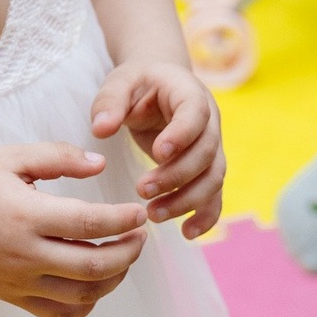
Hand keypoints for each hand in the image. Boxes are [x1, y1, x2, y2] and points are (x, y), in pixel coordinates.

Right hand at [0, 143, 149, 316]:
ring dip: (114, 279)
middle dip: (128, 253)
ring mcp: (19, 281)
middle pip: (94, 266)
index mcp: (26, 215)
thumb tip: (100, 164)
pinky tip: (96, 283)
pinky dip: (87, 304)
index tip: (139, 213)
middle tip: (140, 237)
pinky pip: (60, 313)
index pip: (89, 224)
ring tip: (124, 257)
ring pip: (82, 294)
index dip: (123, 220)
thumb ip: (58, 156)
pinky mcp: (14, 297)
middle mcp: (25, 254)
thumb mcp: (11, 157)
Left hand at [91, 60, 224, 237]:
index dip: (181, 136)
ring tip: (153, 215)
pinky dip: (206, 217)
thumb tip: (101, 129)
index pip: (196, 114)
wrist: (158, 86)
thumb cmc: (138, 84)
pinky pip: (216, 195)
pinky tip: (187, 234)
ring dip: (187, 200)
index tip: (157, 153)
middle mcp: (210, 121)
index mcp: (190, 93)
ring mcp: (213, 146)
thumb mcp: (120, 82)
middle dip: (176, 176)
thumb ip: (110, 102)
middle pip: (206, 153)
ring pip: (213, 178)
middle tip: (142, 191)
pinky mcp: (207, 169)